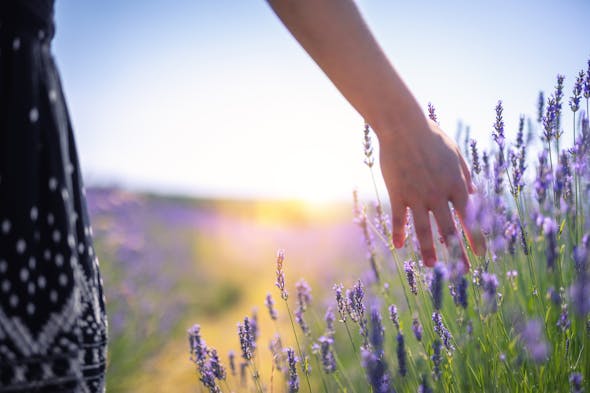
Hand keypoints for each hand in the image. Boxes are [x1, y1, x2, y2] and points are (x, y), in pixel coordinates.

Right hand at [377, 115, 484, 270]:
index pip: (470, 218)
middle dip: (457, 252)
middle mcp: (439, 194)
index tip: (480, 255)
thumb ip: (465, 175)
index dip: (475, 238)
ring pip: (424, 230)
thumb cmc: (431, 135)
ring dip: (429, 250)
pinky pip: (399, 218)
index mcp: (456, 185)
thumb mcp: (456, 153)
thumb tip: (474, 193)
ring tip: (432, 266)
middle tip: (462, 270)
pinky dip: (399, 233)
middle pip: (449, 230)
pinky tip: (399, 247)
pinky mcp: (398, 193)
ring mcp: (417, 195)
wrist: (403, 126)